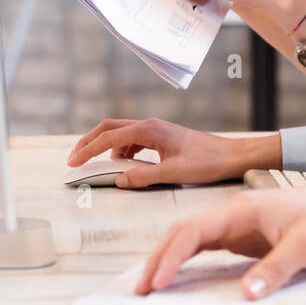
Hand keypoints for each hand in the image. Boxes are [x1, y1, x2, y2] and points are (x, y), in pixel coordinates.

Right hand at [66, 117, 272, 185]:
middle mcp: (151, 125)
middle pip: (110, 128)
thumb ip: (143, 176)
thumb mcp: (174, 174)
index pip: (109, 137)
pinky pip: (134, 140)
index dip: (88, 150)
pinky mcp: (163, 137)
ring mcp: (157, 129)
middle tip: (74, 159)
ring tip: (98, 165)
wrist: (232, 156)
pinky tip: (125, 165)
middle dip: (89, 142)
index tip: (73, 163)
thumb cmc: (208, 163)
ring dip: (106, 147)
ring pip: (121, 133)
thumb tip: (117, 179)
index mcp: (150, 130)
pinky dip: (123, 150)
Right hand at [136, 179, 305, 296]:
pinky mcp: (246, 237)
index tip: (158, 282)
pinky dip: (189, 263)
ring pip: (192, 240)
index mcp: (242, 208)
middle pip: (184, 233)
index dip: (172, 256)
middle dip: (160, 259)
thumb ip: (276, 269)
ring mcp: (238, 225)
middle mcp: (234, 213)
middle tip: (141, 290)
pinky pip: (208, 249)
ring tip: (151, 288)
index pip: (194, 230)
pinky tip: (180, 281)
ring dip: (170, 261)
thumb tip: (245, 295)